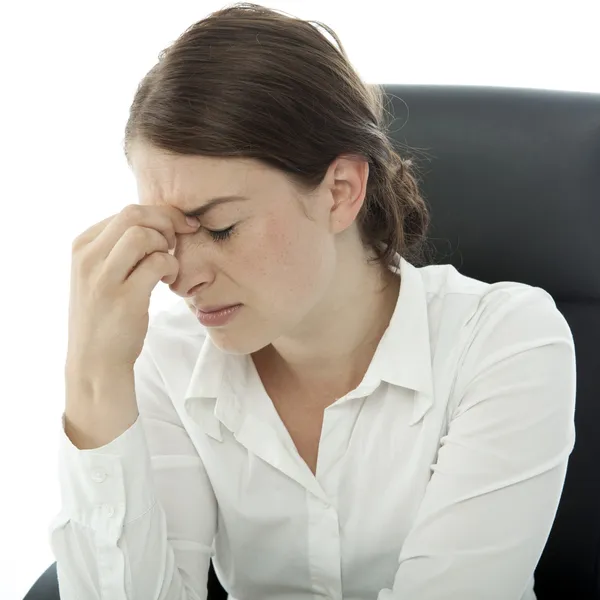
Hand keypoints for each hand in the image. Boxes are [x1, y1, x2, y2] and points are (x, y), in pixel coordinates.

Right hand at [66, 204, 199, 372]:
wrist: (95, 361)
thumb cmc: (105, 314)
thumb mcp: (100, 273)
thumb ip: (119, 246)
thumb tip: (158, 220)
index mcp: (82, 246)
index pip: (126, 212)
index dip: (160, 215)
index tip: (177, 229)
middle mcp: (88, 258)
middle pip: (134, 214)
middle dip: (166, 222)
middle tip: (176, 243)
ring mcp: (103, 278)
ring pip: (143, 235)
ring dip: (166, 246)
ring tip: (169, 266)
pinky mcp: (124, 298)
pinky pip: (158, 263)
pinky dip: (172, 267)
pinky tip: (169, 281)